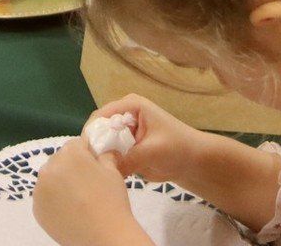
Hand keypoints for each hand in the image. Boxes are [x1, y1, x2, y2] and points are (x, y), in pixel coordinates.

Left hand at [31, 137, 150, 245]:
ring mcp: (40, 189)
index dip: (87, 155)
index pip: (76, 144)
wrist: (104, 237)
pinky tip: (69, 211)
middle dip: (71, 168)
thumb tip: (103, 151)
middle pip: (60, 160)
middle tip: (87, 186)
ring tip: (77, 200)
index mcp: (69, 154)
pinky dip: (54, 201)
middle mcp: (49, 167)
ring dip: (60, 184)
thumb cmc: (111, 201)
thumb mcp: (113, 172)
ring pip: (50, 179)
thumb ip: (105, 156)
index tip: (95, 169)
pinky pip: (45, 197)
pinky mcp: (36, 208)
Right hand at [85, 95, 206, 186]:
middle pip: (99, 129)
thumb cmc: (177, 148)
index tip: (86, 153)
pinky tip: (108, 174)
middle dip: (95, 146)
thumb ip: (128, 158)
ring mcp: (124, 132)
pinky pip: (111, 154)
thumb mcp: (152, 151)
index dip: (92, 133)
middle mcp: (124, 116)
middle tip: (90, 166)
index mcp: (130, 106)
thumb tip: (105, 168)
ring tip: (98, 171)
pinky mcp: (126, 147)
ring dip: (101, 156)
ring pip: (103, 143)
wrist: (194, 162)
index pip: (101, 116)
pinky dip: (109, 163)